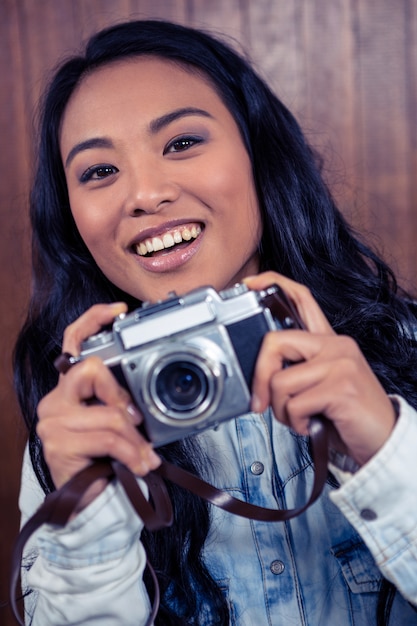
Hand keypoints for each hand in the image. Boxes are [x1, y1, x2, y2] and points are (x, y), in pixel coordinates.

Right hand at [36, 302, 160, 509]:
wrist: (88, 502)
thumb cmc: (105, 460)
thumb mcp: (116, 425)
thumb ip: (121, 404)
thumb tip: (138, 403)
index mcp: (70, 390)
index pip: (73, 342)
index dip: (93, 320)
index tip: (118, 310)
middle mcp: (56, 400)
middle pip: (91, 370)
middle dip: (120, 395)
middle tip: (136, 420)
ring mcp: (53, 421)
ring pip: (108, 413)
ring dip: (134, 439)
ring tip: (143, 455)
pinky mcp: (58, 442)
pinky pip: (108, 438)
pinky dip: (131, 452)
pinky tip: (138, 464)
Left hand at [244, 272, 396, 465]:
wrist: (384, 440)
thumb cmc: (348, 415)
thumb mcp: (321, 384)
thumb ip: (296, 370)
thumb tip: (259, 375)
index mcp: (329, 341)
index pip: (301, 298)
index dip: (273, 284)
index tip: (250, 285)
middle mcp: (336, 346)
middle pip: (275, 342)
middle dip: (260, 378)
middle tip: (261, 402)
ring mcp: (340, 364)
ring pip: (280, 381)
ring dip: (281, 410)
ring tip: (300, 418)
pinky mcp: (341, 387)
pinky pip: (294, 404)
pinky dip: (295, 423)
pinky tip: (311, 425)